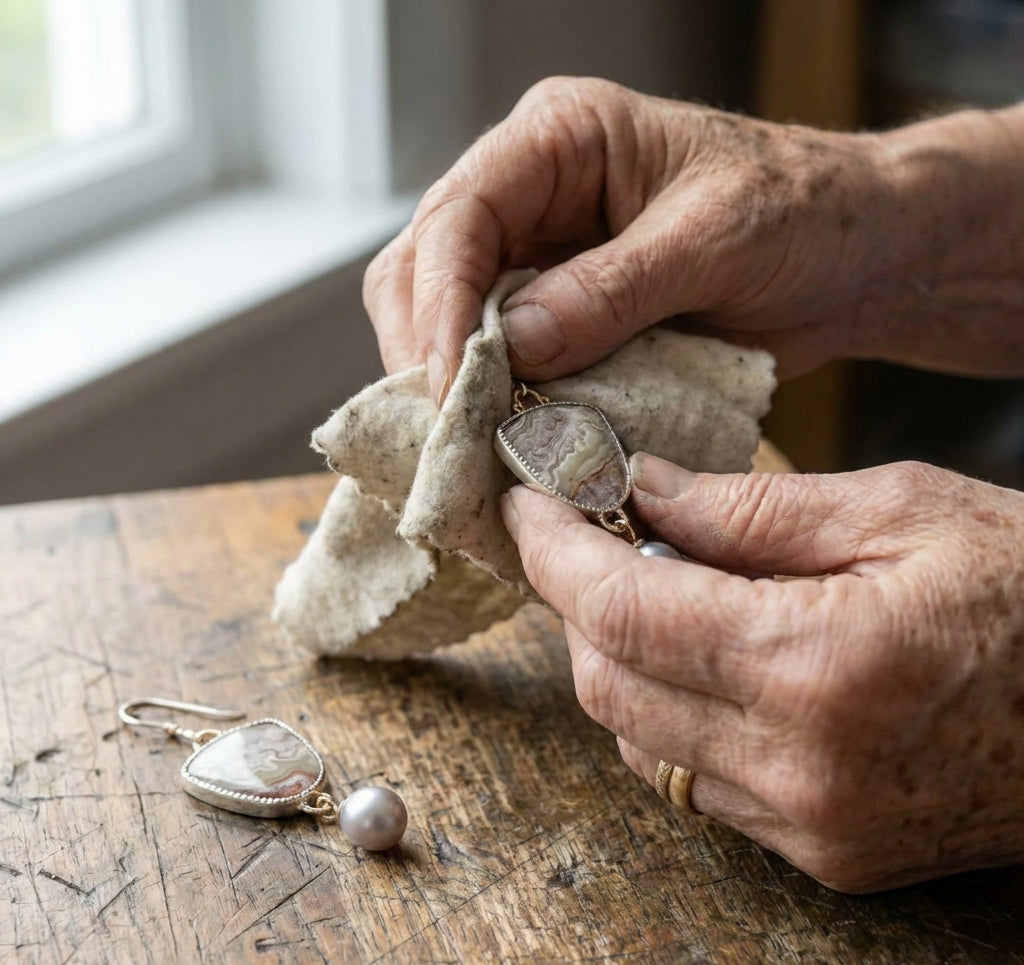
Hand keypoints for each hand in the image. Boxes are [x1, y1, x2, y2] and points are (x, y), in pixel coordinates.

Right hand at [364, 76, 1023, 399]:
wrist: (853, 257)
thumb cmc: (801, 213)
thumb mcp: (713, 240)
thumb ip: (611, 289)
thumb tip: (511, 345)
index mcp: (559, 139)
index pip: (459, 215)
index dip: (441, 304)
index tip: (448, 386)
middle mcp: (532, 194)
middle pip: (425, 268)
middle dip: (428, 352)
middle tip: (448, 434)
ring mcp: (539, 258)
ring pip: (447, 321)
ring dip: (452, 387)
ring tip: (470, 449)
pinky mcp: (559, 317)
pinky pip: (499, 361)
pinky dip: (494, 405)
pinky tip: (502, 443)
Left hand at [500, 454, 1023, 891]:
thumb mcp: (897, 510)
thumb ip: (748, 510)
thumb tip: (639, 491)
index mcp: (819, 666)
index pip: (622, 612)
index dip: (554, 553)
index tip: (527, 507)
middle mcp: (800, 768)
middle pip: (608, 685)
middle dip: (578, 605)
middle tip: (593, 538)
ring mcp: (810, 827)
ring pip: (638, 740)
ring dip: (622, 660)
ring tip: (664, 594)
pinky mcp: (825, 856)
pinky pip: (694, 782)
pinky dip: (672, 716)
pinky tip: (712, 662)